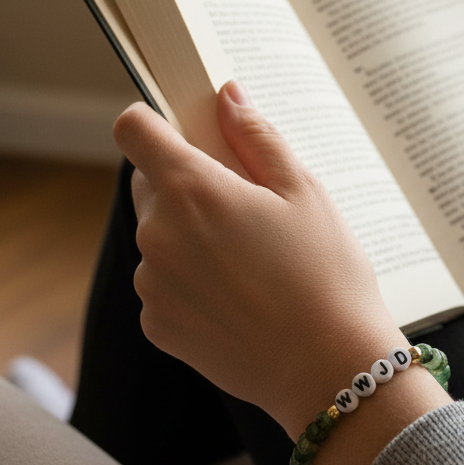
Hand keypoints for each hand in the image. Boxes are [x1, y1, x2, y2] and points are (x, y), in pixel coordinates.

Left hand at [114, 82, 406, 436]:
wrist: (329, 368)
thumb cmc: (327, 275)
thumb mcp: (305, 193)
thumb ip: (258, 137)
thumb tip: (227, 96)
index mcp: (193, 190)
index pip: (134, 129)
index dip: (155, 123)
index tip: (184, 135)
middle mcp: (158, 234)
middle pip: (150, 185)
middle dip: (187, 184)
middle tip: (245, 208)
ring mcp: (152, 285)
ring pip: (160, 238)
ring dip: (190, 238)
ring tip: (251, 264)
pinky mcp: (158, 326)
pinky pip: (164, 286)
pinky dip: (191, 284)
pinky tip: (240, 300)